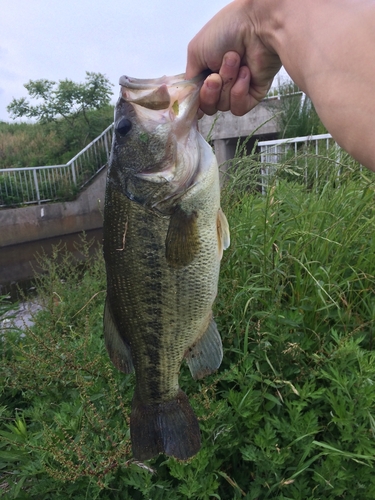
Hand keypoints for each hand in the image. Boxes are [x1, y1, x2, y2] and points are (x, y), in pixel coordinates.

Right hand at [185, 0, 281, 115]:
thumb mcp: (195, 52)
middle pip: (208, 106)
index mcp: (206, 73)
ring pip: (223, 106)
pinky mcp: (253, 95)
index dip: (196, 98)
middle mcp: (221, 83)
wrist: (256, 26)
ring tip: (236, 60)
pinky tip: (246, 72)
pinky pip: (238, 108)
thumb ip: (190, 79)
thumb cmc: (225, 31)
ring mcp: (237, 89)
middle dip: (210, 91)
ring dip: (227, 82)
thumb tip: (190, 98)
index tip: (198, 88)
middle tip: (216, 75)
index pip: (197, 99)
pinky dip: (239, 92)